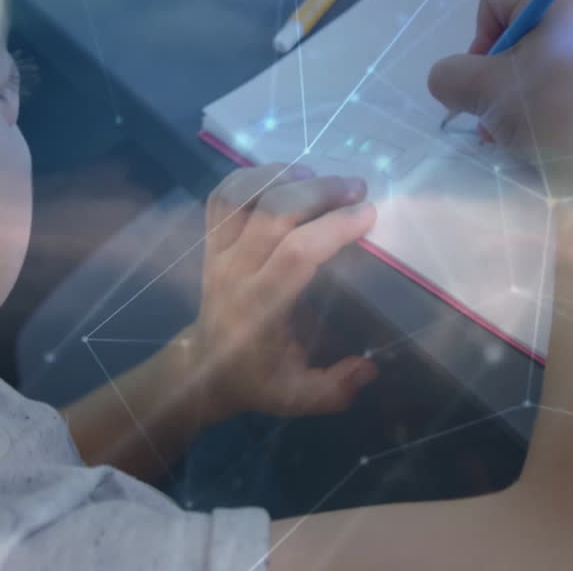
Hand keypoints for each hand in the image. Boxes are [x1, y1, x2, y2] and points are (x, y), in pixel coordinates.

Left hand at [184, 163, 379, 420]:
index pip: (297, 252)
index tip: (368, 213)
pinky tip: (284, 177)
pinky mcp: (210, 241)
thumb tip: (369, 368)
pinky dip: (252, 176)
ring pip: (242, 195)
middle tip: (356, 188)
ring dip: (282, 175)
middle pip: (273, 212)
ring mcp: (217, 251)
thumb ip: (335, 389)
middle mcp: (235, 271)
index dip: (334, 227)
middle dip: (319, 191)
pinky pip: (223, 196)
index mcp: (260, 306)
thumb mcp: (299, 397)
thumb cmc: (258, 379)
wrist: (203, 369)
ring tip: (318, 176)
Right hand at [427, 0, 572, 168]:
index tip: (483, 74)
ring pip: (524, 61)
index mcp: (561, 8)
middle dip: (489, 70)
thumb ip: (448, 73)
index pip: (495, 0)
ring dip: (501, 92)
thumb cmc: (538, 114)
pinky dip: (524, 103)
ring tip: (500, 126)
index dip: (478, 36)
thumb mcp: (477, 88)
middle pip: (510, 31)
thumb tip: (450, 81)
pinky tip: (518, 133)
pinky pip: (544, 80)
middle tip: (489, 102)